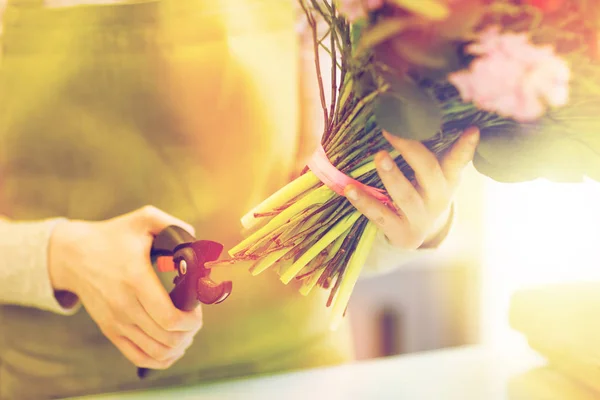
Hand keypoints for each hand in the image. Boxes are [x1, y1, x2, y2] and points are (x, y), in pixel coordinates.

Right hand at [48, 206, 202, 369]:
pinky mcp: (111, 330)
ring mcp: (116, 321)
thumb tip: (195, 242)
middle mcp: (124, 305)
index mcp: (136, 279)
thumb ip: (173, 225)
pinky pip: (140, 357)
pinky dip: (161, 358)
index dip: (191, 320)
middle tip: (194, 317)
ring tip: (185, 330)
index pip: (169, 317)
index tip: (197, 309)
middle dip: (190, 331)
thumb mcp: (143, 219)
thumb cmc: (113, 236)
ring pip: (157, 352)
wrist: (73, 255)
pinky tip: (172, 346)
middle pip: (167, 337)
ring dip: (179, 345)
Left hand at [344, 127, 479, 248]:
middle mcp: (438, 198)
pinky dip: (364, 201)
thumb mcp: (434, 175)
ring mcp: (419, 217)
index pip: (458, 161)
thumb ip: (433, 150)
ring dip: (391, 175)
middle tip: (391, 131)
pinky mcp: (400, 232)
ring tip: (379, 156)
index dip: (466, 147)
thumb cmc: (422, 192)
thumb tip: (416, 108)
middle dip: (411, 150)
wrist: (415, 235)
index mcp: (448, 180)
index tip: (472, 129)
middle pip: (429, 171)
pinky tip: (349, 189)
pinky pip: (380, 215)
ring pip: (405, 195)